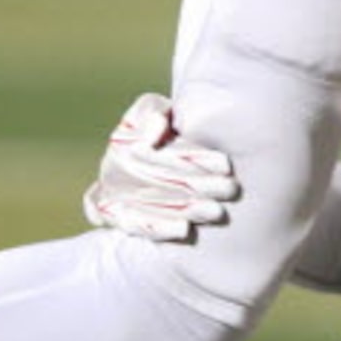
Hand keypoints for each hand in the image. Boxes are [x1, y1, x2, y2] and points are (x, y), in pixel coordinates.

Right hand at [82, 94, 238, 242]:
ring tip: (216, 212)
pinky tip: (185, 230)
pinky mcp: (110, 215)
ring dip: (185, 209)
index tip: (226, 164)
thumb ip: (153, 113)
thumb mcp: (156, 110)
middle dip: (199, 184)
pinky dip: (157, 228)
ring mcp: (111, 191)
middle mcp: (114, 166)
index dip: (195, 157)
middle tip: (230, 189)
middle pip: (160, 178)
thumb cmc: (164, 125)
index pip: (163, 148)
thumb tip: (153, 133)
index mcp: (125, 138)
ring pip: (149, 203)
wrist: (147, 155)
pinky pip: (131, 223)